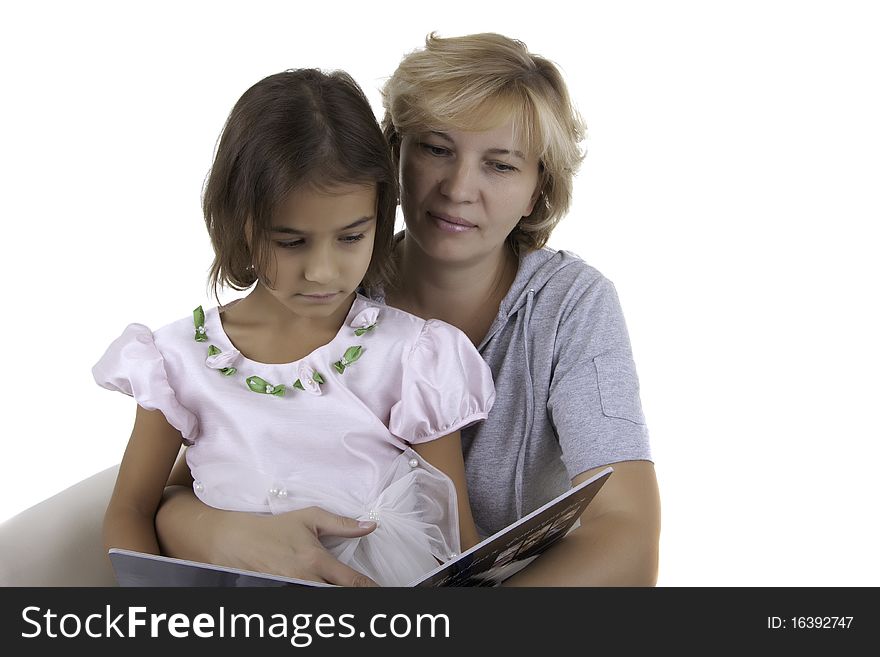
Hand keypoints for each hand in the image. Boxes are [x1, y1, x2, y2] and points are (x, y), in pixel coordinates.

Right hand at [213, 506, 378, 586]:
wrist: (238, 541)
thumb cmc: (275, 528)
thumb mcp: (310, 518)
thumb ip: (342, 523)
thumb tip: (370, 525)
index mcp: (315, 560)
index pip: (350, 581)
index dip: (369, 588)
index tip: (380, 590)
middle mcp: (305, 580)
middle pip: (338, 597)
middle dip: (355, 596)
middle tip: (369, 593)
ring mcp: (293, 590)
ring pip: (322, 601)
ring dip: (337, 598)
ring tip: (349, 592)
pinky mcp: (283, 594)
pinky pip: (305, 599)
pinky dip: (318, 597)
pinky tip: (326, 591)